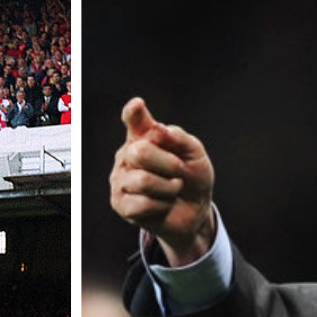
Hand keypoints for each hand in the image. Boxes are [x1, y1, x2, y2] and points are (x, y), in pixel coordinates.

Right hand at [110, 97, 215, 265]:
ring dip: (168, 188)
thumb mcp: (195, 154)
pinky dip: (162, 205)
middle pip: (140, 152)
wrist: (195, 210)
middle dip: (169, 164)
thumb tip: (159, 130)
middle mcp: (127, 155)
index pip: (134, 121)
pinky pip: (142, 204)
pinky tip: (163, 204)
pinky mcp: (121, 204)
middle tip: (178, 172)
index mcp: (143, 137)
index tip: (138, 105)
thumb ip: (179, 138)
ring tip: (172, 190)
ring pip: (142, 180)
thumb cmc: (192, 177)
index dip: (134, 113)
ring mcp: (120, 180)